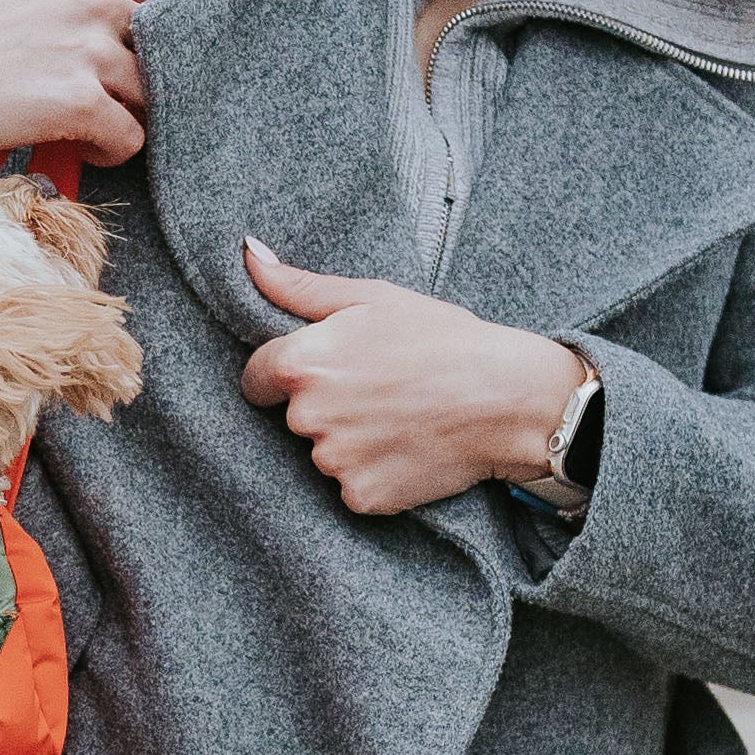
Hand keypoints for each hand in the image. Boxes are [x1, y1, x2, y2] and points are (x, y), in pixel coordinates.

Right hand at [0, 0, 183, 167]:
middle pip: (175, 55)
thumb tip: (184, 45)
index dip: (186, 36)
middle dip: (152, 86)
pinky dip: (107, 151)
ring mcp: (90, 48)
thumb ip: (113, 6)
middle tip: (111, 100)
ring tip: (81, 121)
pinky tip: (73, 141)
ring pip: (154, 101)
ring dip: (126, 120)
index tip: (166, 61)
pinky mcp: (78, 100)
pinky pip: (130, 139)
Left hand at [240, 243, 590, 518]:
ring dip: (350, 442)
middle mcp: (308, 418)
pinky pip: (352, 487)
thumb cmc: (442, 338)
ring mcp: (334, 463)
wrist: (506, 397)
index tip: (326, 372)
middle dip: (324, 407)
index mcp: (302, 364)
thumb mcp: (372, 298)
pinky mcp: (361, 497)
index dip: (286, 376)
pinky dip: (375, 473)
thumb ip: (299, 286)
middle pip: (294, 419)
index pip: (256, 381)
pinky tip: (408, 447)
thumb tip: (248, 256)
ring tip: (400, 417)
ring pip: (324, 454)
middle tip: (379, 390)